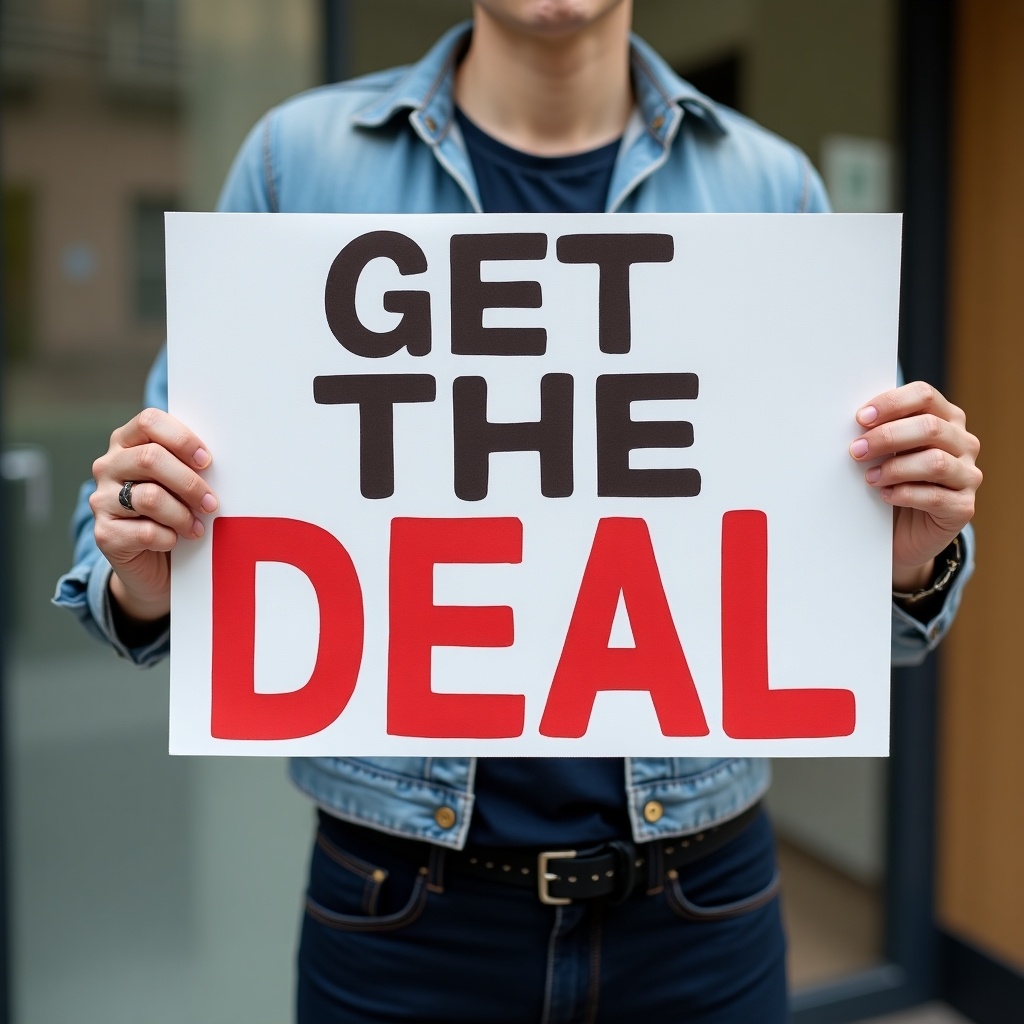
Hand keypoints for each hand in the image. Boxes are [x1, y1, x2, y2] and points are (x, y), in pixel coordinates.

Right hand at [89, 408, 217, 620]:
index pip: (149, 421)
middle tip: (211, 503)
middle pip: (150, 458)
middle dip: (190, 482)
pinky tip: (175, 542)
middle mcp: (108, 467)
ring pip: (151, 497)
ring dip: (183, 515)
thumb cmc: (175, 512)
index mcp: (127, 443)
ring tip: (197, 528)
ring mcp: (101, 500)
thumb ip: (189, 464)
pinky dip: (170, 538)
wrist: (154, 564)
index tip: (207, 461)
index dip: (182, 439)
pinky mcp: (104, 534)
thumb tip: (219, 461)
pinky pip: (146, 531)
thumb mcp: (182, 483)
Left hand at [850, 382, 980, 591]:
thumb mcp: (887, 452)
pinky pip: (934, 496)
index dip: (891, 403)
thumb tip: (855, 420)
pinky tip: (885, 495)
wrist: (904, 532)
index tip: (861, 418)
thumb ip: (881, 431)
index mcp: (946, 419)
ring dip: (894, 468)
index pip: (925, 396)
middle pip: (929, 427)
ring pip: (935, 462)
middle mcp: (964, 443)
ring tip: (869, 477)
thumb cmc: (893, 482)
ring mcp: (968, 475)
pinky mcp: (963, 507)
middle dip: (886, 437)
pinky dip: (903, 494)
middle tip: (856, 450)